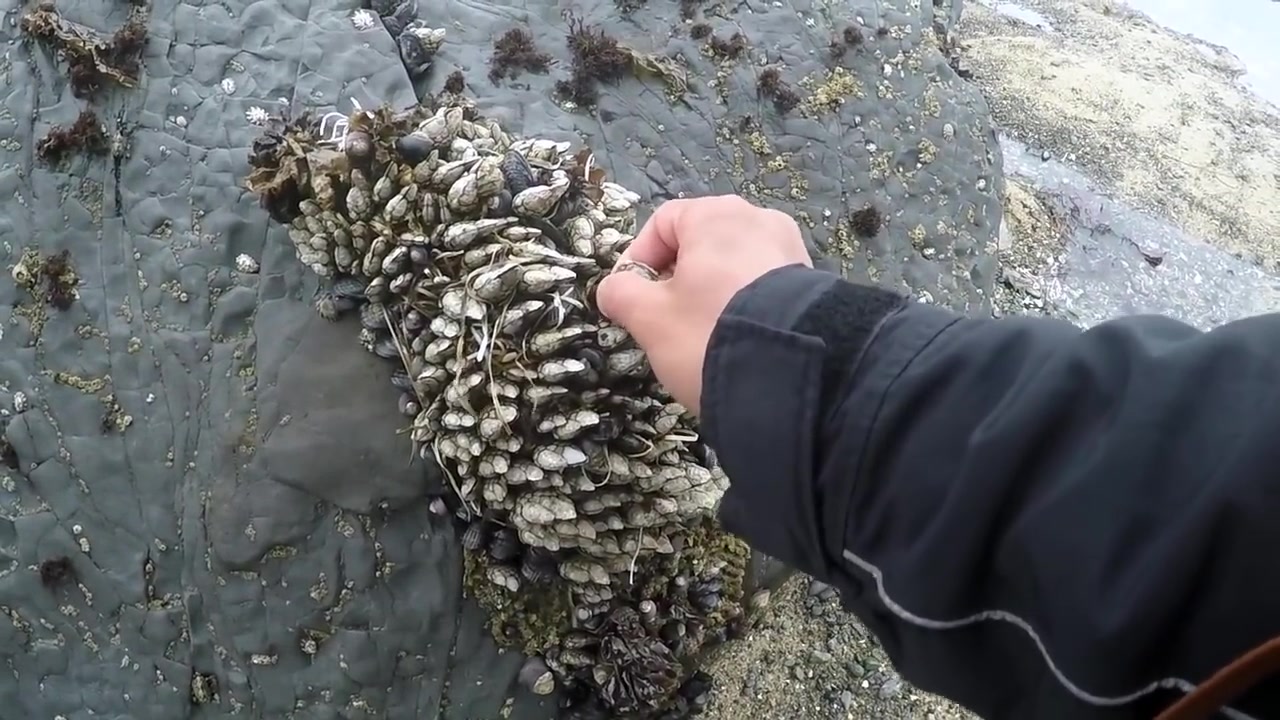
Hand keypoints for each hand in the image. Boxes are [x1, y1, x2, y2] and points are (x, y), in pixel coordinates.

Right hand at [595, 195, 812, 413]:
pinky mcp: (811, 281)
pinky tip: (737, 339)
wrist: (795, 374)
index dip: (637, 259)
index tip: (628, 299)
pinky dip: (742, 304)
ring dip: (708, 294)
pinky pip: (762, 284)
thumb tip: (614, 288)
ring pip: (732, 265)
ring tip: (700, 335)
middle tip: (663, 321)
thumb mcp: (650, 318)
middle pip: (699, 242)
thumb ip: (622, 294)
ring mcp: (790, 248)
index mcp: (715, 214)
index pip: (661, 223)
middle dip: (675, 280)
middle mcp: (757, 219)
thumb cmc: (709, 333)